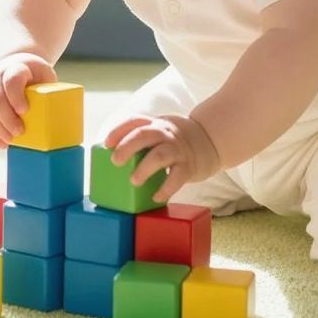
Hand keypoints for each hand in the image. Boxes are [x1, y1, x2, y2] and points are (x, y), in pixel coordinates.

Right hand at [0, 53, 55, 149]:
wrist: (14, 65)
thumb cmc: (36, 75)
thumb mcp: (46, 75)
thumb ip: (51, 90)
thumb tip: (65, 117)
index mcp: (16, 68)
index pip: (12, 80)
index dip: (16, 96)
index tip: (24, 110)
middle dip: (7, 117)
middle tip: (19, 132)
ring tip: (11, 141)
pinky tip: (1, 144)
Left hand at [104, 112, 220, 204]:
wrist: (210, 141)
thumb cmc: (177, 140)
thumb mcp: (161, 131)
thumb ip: (143, 138)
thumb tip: (113, 156)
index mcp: (155, 124)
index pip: (134, 121)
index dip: (119, 130)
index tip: (107, 143)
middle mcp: (166, 133)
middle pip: (143, 135)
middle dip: (126, 147)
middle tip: (116, 161)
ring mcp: (178, 149)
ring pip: (159, 155)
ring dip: (144, 168)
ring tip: (134, 181)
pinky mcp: (188, 166)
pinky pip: (176, 177)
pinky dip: (165, 188)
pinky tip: (156, 196)